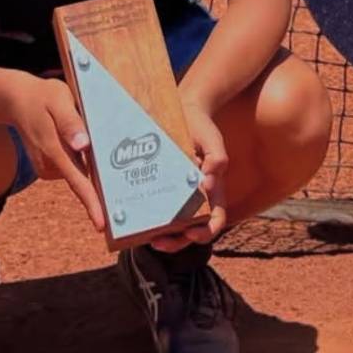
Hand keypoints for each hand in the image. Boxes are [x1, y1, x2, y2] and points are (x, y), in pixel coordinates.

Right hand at [4, 73, 103, 232]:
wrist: (15, 100)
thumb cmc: (42, 97)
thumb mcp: (58, 99)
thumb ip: (70, 122)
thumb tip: (83, 144)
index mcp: (54, 150)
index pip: (77, 181)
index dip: (91, 203)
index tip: (101, 225)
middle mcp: (50, 164)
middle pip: (82, 181)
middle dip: (102, 189)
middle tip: (123, 192)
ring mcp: (48, 168)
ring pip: (79, 173)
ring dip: (91, 165)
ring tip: (92, 140)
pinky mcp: (49, 168)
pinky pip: (73, 168)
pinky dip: (81, 161)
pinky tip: (80, 144)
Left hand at [149, 97, 228, 252]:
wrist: (186, 110)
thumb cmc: (202, 128)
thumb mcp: (213, 141)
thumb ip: (216, 159)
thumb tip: (207, 185)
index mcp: (213, 191)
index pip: (215, 221)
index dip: (205, 232)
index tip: (191, 233)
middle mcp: (197, 197)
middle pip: (191, 231)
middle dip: (176, 242)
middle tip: (158, 242)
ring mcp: (179, 194)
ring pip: (173, 224)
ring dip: (161, 235)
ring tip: (145, 236)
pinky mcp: (163, 185)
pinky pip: (158, 206)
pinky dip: (149, 215)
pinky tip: (136, 215)